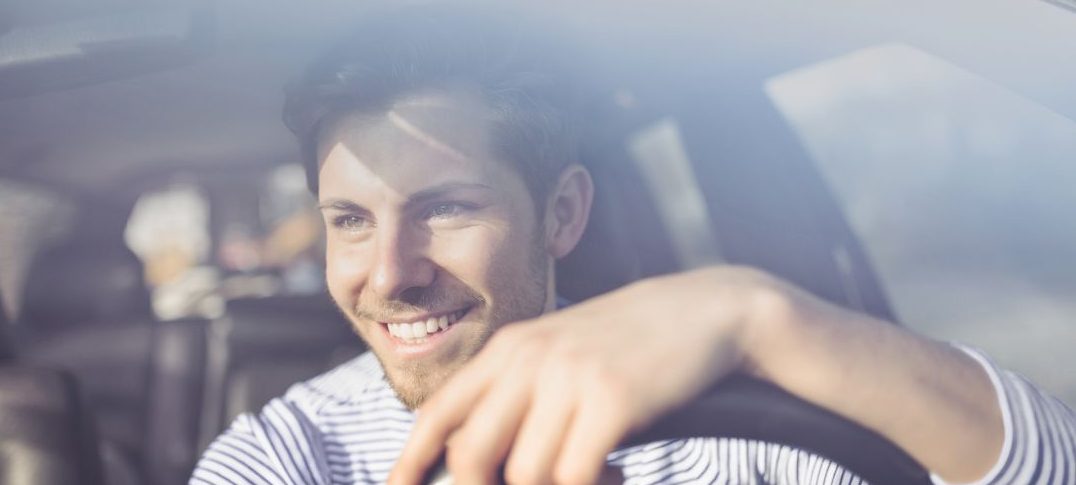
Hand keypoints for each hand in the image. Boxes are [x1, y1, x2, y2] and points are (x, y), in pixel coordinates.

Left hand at [388, 266, 784, 484]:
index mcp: (510, 347)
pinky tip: (618, 476)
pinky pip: (573, 475)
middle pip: (472, 454)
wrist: (703, 310)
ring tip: (593, 478)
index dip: (411, 460)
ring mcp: (569, 377)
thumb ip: (520, 390)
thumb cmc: (630, 340)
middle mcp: (529, 358)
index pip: (439, 411)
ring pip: (525, 474)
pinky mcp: (611, 399)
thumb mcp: (561, 350)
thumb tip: (484, 455)